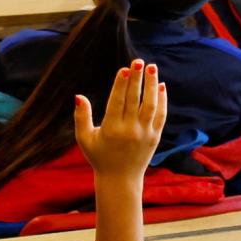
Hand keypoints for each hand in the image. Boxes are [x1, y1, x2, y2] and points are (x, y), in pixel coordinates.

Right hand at [74, 61, 169, 184]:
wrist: (120, 179)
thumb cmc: (99, 157)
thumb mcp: (84, 139)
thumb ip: (81, 117)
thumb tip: (79, 96)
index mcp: (111, 129)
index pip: (117, 102)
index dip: (121, 84)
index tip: (124, 69)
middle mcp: (130, 130)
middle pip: (134, 100)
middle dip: (137, 79)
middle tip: (138, 61)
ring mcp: (145, 134)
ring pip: (150, 105)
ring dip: (151, 85)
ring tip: (151, 68)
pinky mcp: (155, 137)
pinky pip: (160, 115)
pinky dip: (162, 100)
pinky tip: (160, 86)